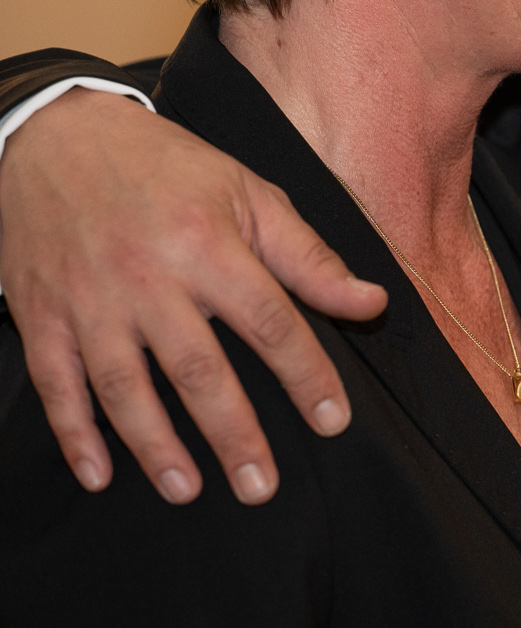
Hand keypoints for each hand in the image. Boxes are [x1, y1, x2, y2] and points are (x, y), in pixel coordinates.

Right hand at [0, 88, 385, 502]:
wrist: (57, 137)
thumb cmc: (168, 168)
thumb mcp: (249, 193)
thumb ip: (309, 257)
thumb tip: (372, 304)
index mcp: (209, 245)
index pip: (271, 322)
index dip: (306, 375)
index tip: (332, 422)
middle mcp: (149, 278)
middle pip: (199, 369)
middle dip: (233, 433)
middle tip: (260, 486)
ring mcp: (89, 300)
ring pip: (125, 387)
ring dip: (156, 445)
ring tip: (190, 490)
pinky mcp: (42, 314)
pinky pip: (56, 385)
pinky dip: (74, 435)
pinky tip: (100, 476)